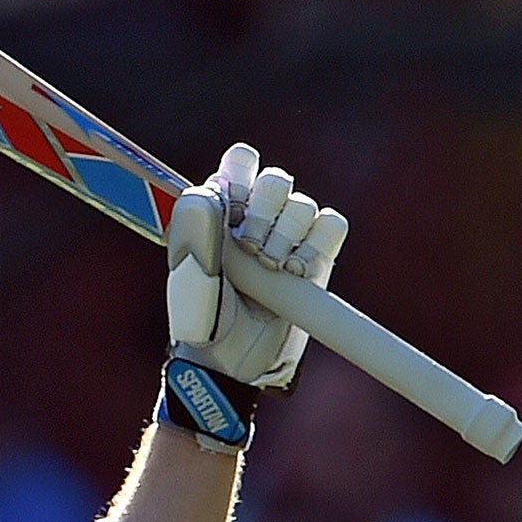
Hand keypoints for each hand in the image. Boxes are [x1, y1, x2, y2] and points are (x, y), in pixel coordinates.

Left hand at [167, 143, 348, 387]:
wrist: (235, 360)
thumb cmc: (202, 318)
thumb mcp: (190, 277)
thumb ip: (195, 231)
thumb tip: (207, 191)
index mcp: (219, 208)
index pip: (240, 162)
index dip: (241, 178)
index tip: (230, 211)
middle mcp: (255, 215)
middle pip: (277, 180)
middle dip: (264, 215)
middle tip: (249, 252)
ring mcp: (288, 234)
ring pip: (303, 205)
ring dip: (287, 239)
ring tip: (270, 271)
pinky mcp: (318, 255)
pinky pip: (332, 225)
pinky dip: (317, 247)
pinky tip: (297, 273)